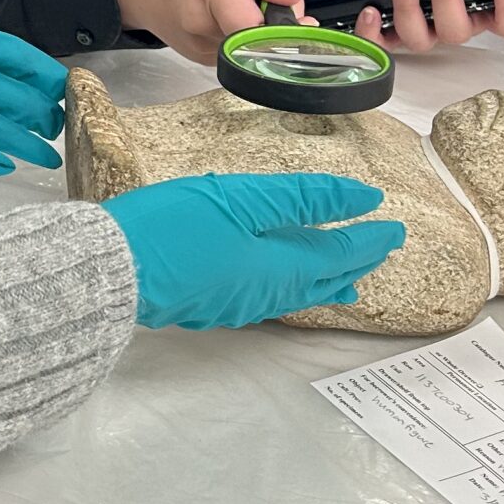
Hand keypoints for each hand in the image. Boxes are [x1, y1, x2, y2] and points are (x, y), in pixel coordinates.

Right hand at [107, 173, 404, 330]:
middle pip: (324, 280)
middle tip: (381, 249)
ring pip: (298, 294)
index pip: (340, 255)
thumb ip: (304, 198)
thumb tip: (362, 200)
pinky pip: (271, 298)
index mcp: (280, 267)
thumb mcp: (241, 198)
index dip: (369, 240)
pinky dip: (295, 287)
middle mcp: (266, 294)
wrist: (108, 273)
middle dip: (356, 262)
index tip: (395, 227)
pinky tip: (283, 284)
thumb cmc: (172, 228)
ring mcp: (236, 305)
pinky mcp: (209, 305)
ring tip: (347, 281)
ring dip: (328, 281)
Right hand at [111, 0, 306, 63]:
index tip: (296, 16)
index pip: (254, 29)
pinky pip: (240, 52)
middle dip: (280, 19)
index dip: (285, 28)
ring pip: (253, 47)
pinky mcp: (203, 59)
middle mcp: (203, 27)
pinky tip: (234, 14)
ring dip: (263, 27)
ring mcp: (201, 48)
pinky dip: (246, 35)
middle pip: (262, 39)